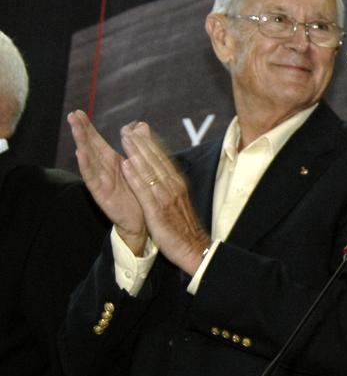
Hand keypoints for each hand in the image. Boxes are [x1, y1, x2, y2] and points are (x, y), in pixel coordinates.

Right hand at [68, 110, 146, 253]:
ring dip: (82, 143)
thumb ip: (135, 146)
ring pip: (89, 158)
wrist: (141, 220)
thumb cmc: (137, 192)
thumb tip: (139, 124)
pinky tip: (81, 153)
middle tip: (73, 114)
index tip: (79, 112)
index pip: (97, 140)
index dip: (88, 127)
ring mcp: (101, 180)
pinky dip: (87, 165)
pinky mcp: (102, 193)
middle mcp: (103, 169)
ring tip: (75, 128)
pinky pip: (93, 177)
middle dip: (81, 130)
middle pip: (90, 146)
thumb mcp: (137, 166)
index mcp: (112, 161)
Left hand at [119, 122, 210, 276]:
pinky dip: (135, 176)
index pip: (162, 158)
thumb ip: (169, 185)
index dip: (149, 143)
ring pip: (149, 170)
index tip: (138, 129)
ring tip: (125, 138)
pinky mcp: (158, 210)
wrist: (193, 247)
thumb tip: (161, 172)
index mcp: (177, 183)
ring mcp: (166, 197)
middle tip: (128, 127)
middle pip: (155, 160)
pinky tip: (126, 165)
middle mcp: (173, 186)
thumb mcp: (178, 200)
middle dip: (141, 142)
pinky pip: (144, 190)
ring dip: (136, 152)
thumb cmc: (183, 226)